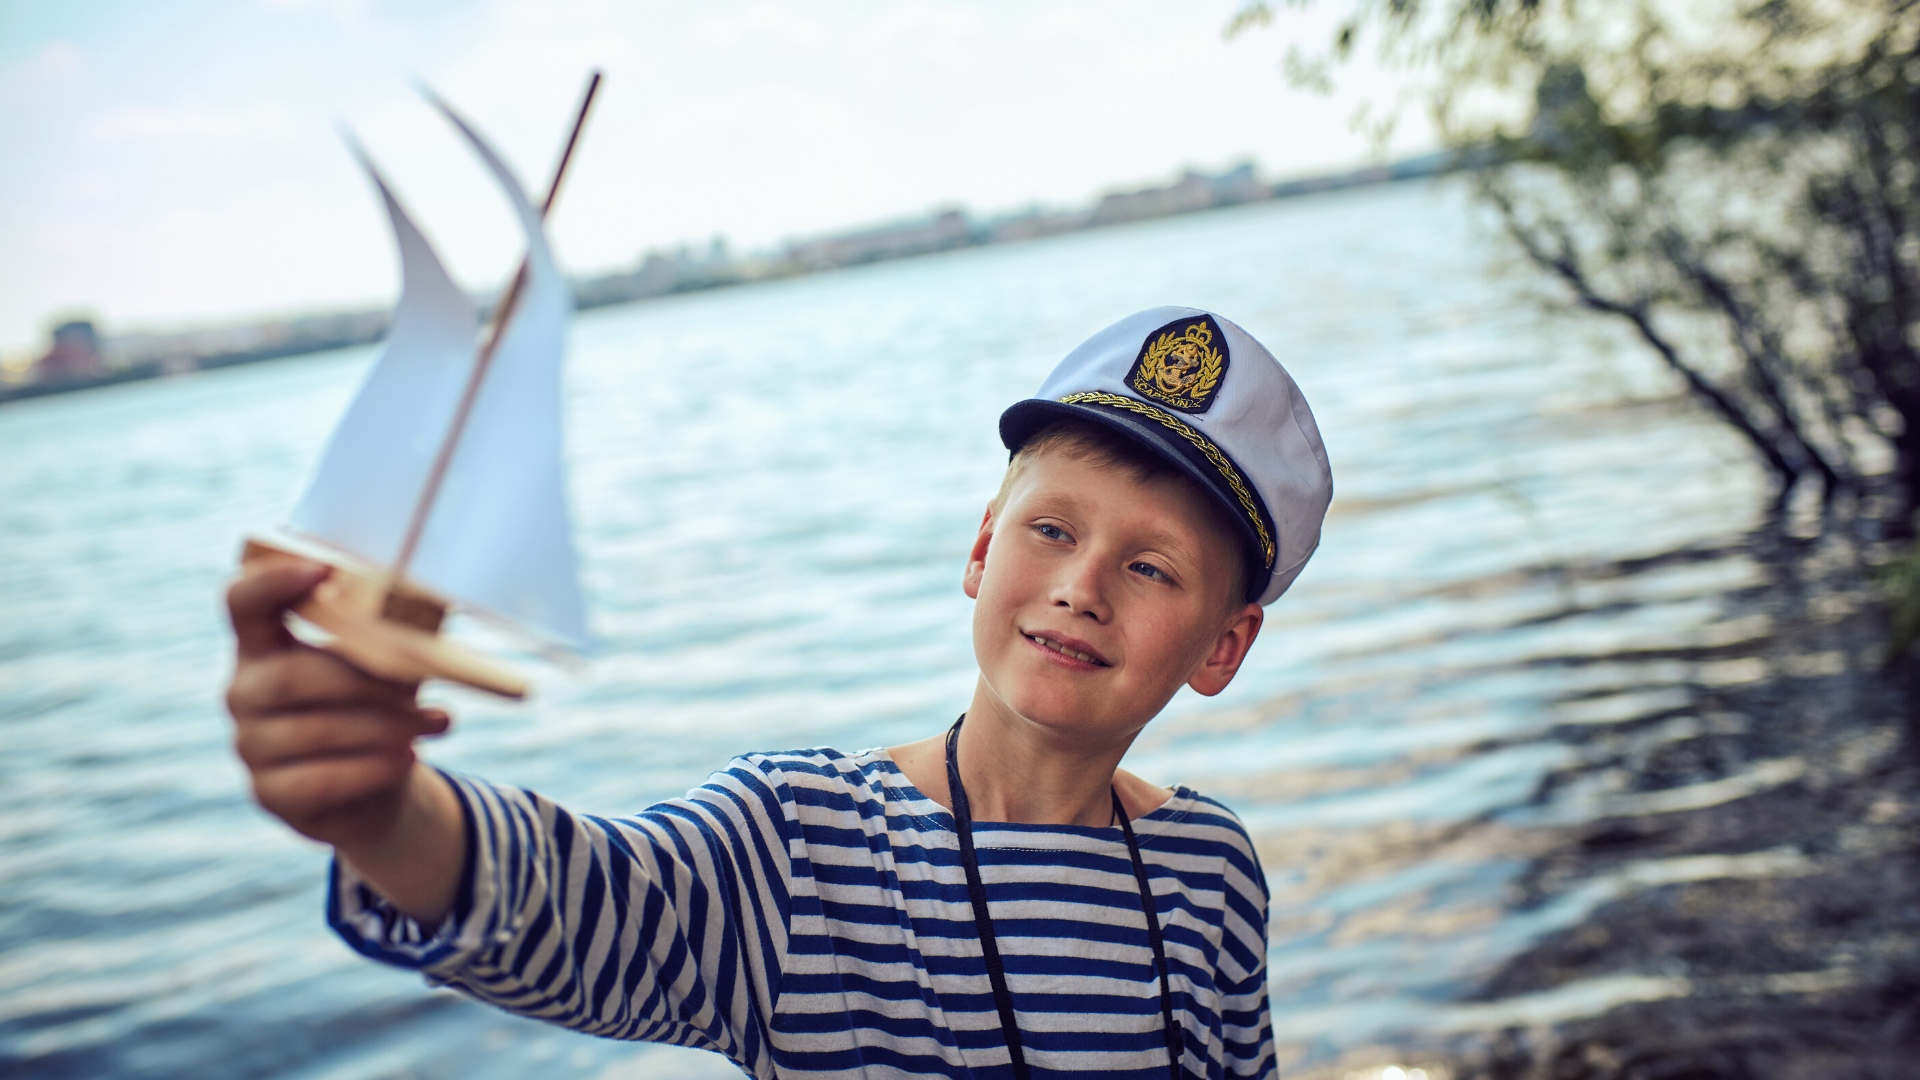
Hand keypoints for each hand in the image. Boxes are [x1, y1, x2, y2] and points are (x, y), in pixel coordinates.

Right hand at [225, 558, 448, 849]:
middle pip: (291, 677)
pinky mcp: (269, 793)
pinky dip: (371, 767)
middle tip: (420, 690)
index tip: (321, 569)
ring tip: (436, 722)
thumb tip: (425, 609)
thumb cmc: (381, 705)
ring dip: (386, 726)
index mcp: (266, 644)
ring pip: (315, 731)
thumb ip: (393, 635)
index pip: (243, 603)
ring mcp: (250, 744)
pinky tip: (406, 758)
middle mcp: (246, 691)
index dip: (271, 582)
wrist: (381, 781)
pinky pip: (318, 779)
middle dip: (366, 683)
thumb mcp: (389, 664)